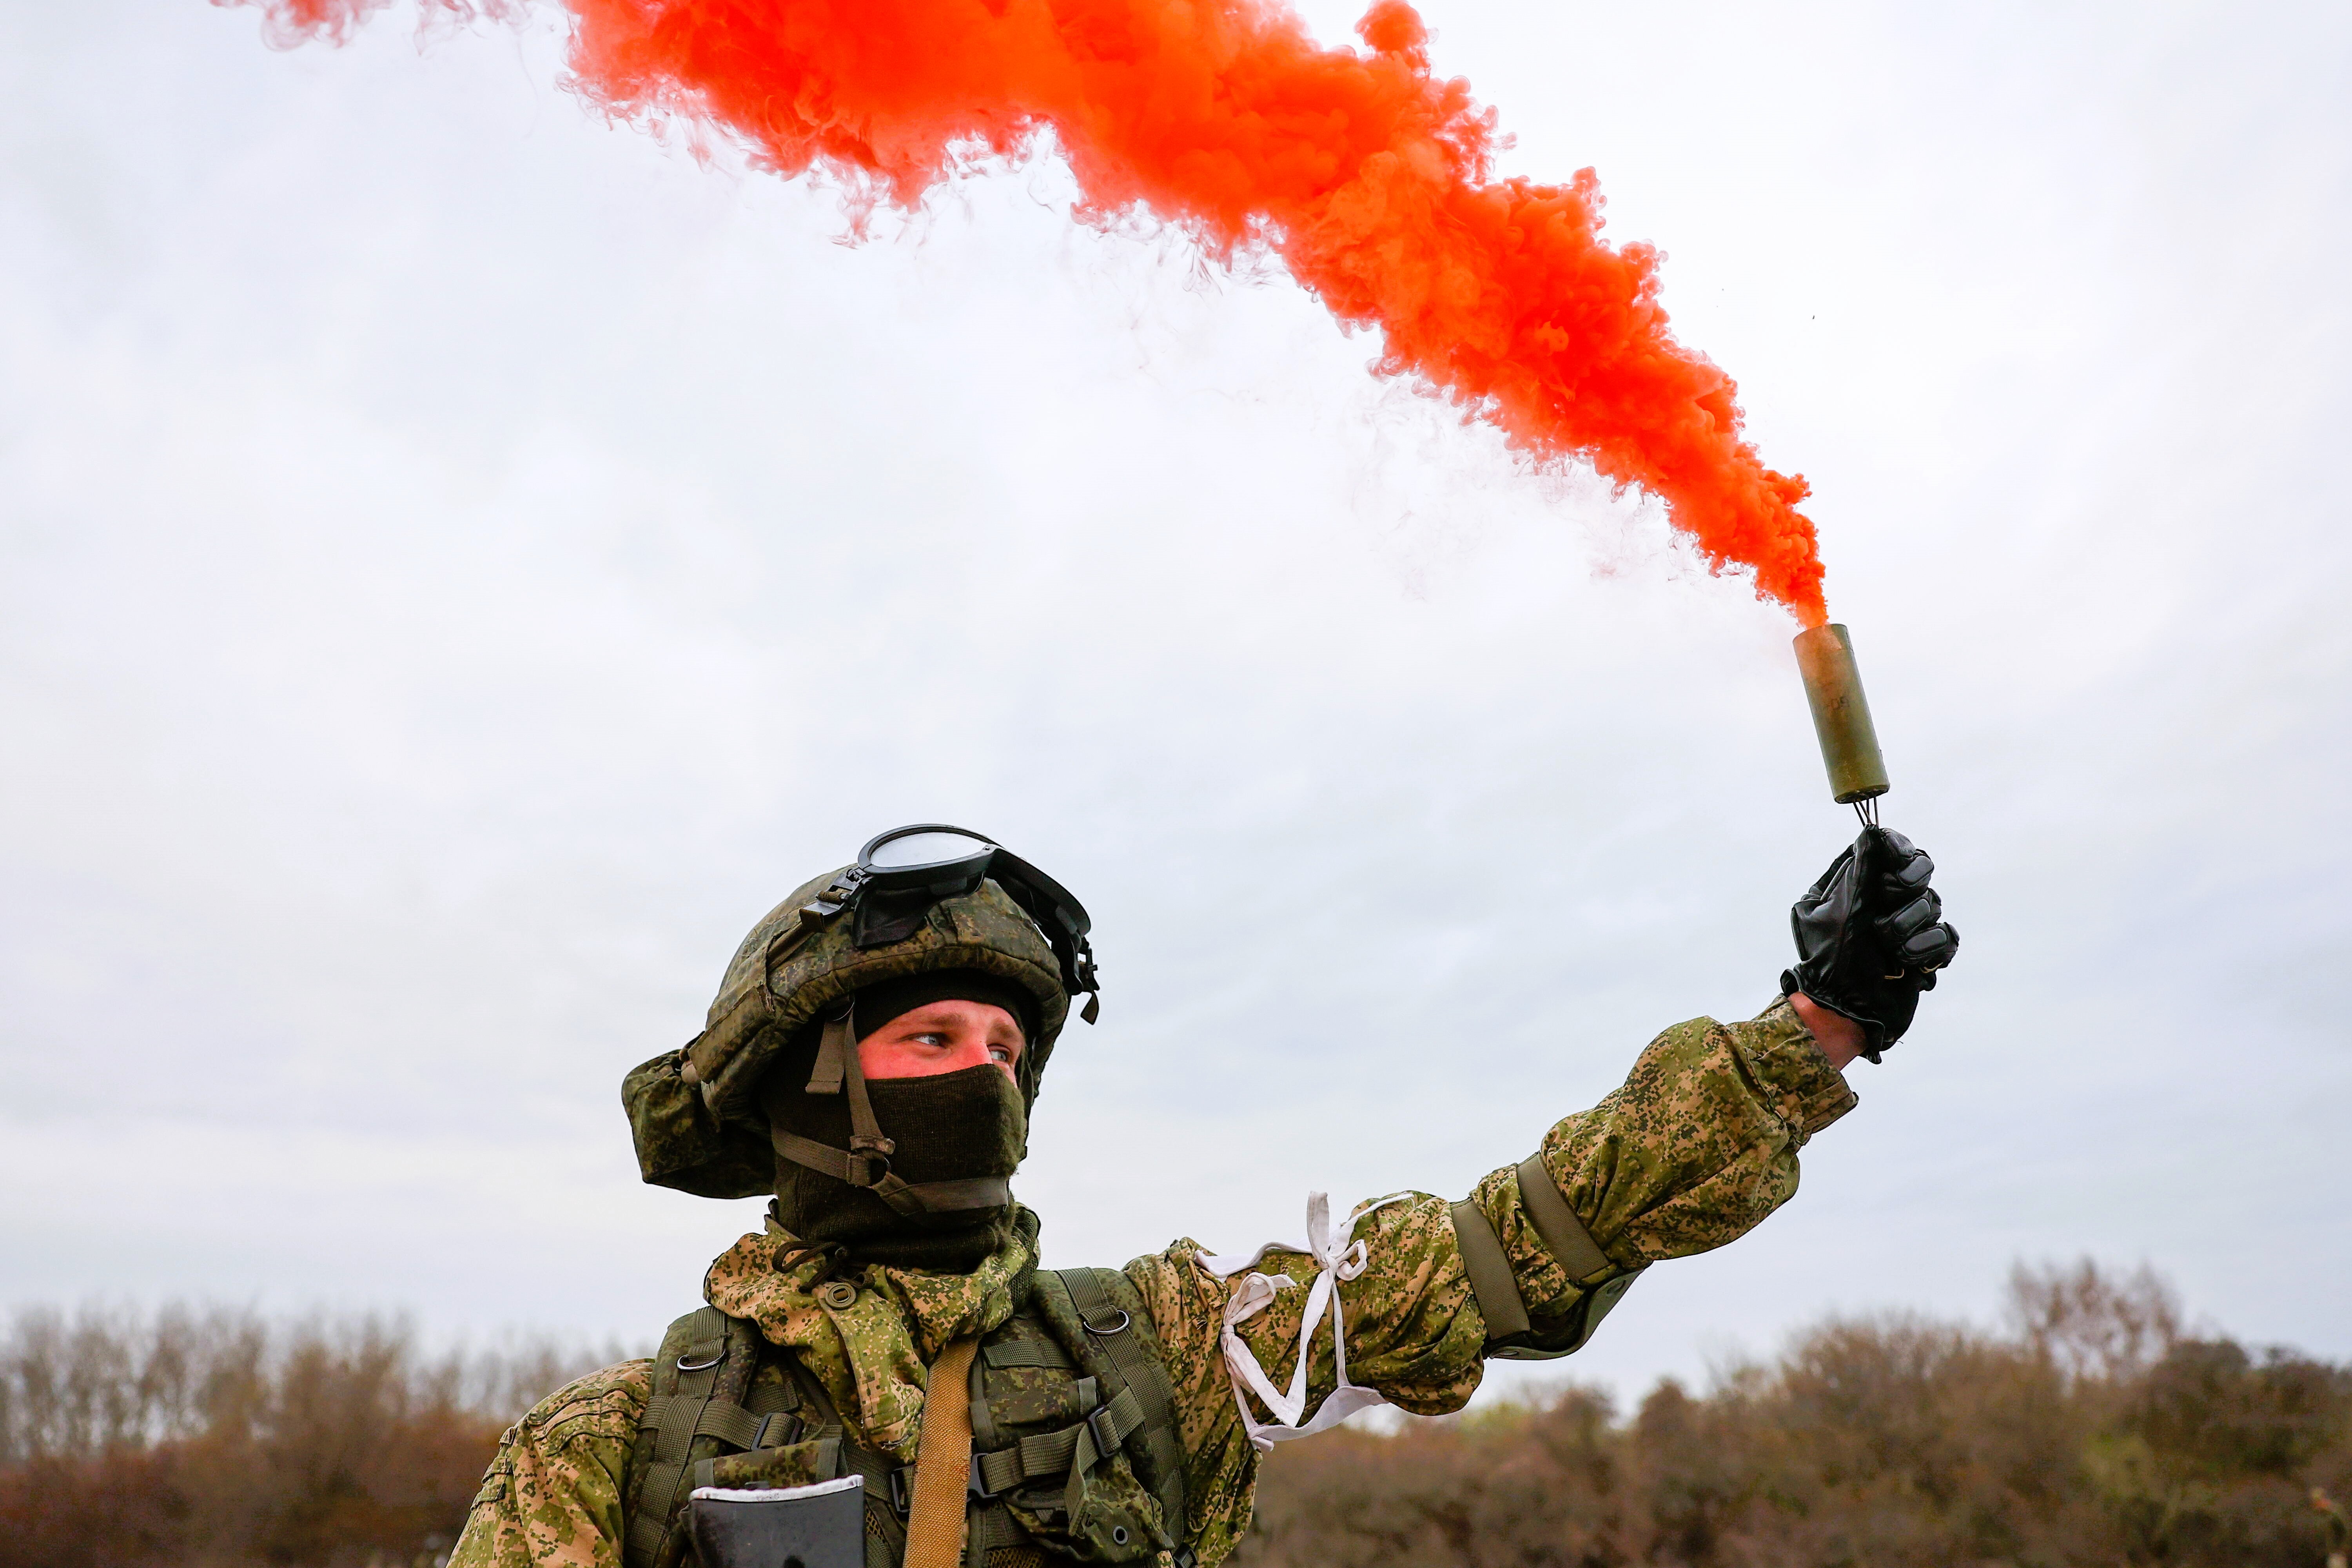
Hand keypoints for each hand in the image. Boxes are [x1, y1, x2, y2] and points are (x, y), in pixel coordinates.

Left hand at [1781, 827, 1958, 1062]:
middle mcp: (1882, 899)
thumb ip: (1859, 870)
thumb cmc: (1831, 963)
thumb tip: (1871, 830)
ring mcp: (1905, 924)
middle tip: (1889, 913)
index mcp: (1855, 883)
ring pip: (1933, 904)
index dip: (1901, 851)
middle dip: (1908, 892)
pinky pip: (1947, 936)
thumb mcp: (1835, 911)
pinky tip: (1912, 966)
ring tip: (1889, 953)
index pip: (1888, 847)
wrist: (1846, 1013)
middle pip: (1919, 871)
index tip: (1902, 866)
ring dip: (1911, 929)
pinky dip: (1931, 950)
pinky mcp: (1925, 951)